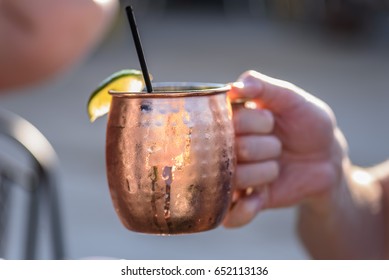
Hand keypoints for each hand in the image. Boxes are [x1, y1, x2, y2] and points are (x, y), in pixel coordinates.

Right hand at [223, 70, 346, 226]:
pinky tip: (257, 199)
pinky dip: (243, 210)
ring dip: (265, 171)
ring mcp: (236, 175)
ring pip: (235, 178)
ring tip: (277, 166)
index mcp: (233, 121)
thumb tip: (233, 86)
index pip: (229, 121)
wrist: (326, 159)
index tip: (272, 121)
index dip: (256, 122)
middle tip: (278, 144)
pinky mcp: (249, 200)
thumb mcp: (292, 99)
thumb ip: (264, 87)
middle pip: (231, 150)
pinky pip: (234, 214)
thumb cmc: (308, 123)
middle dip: (265, 146)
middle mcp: (228, 148)